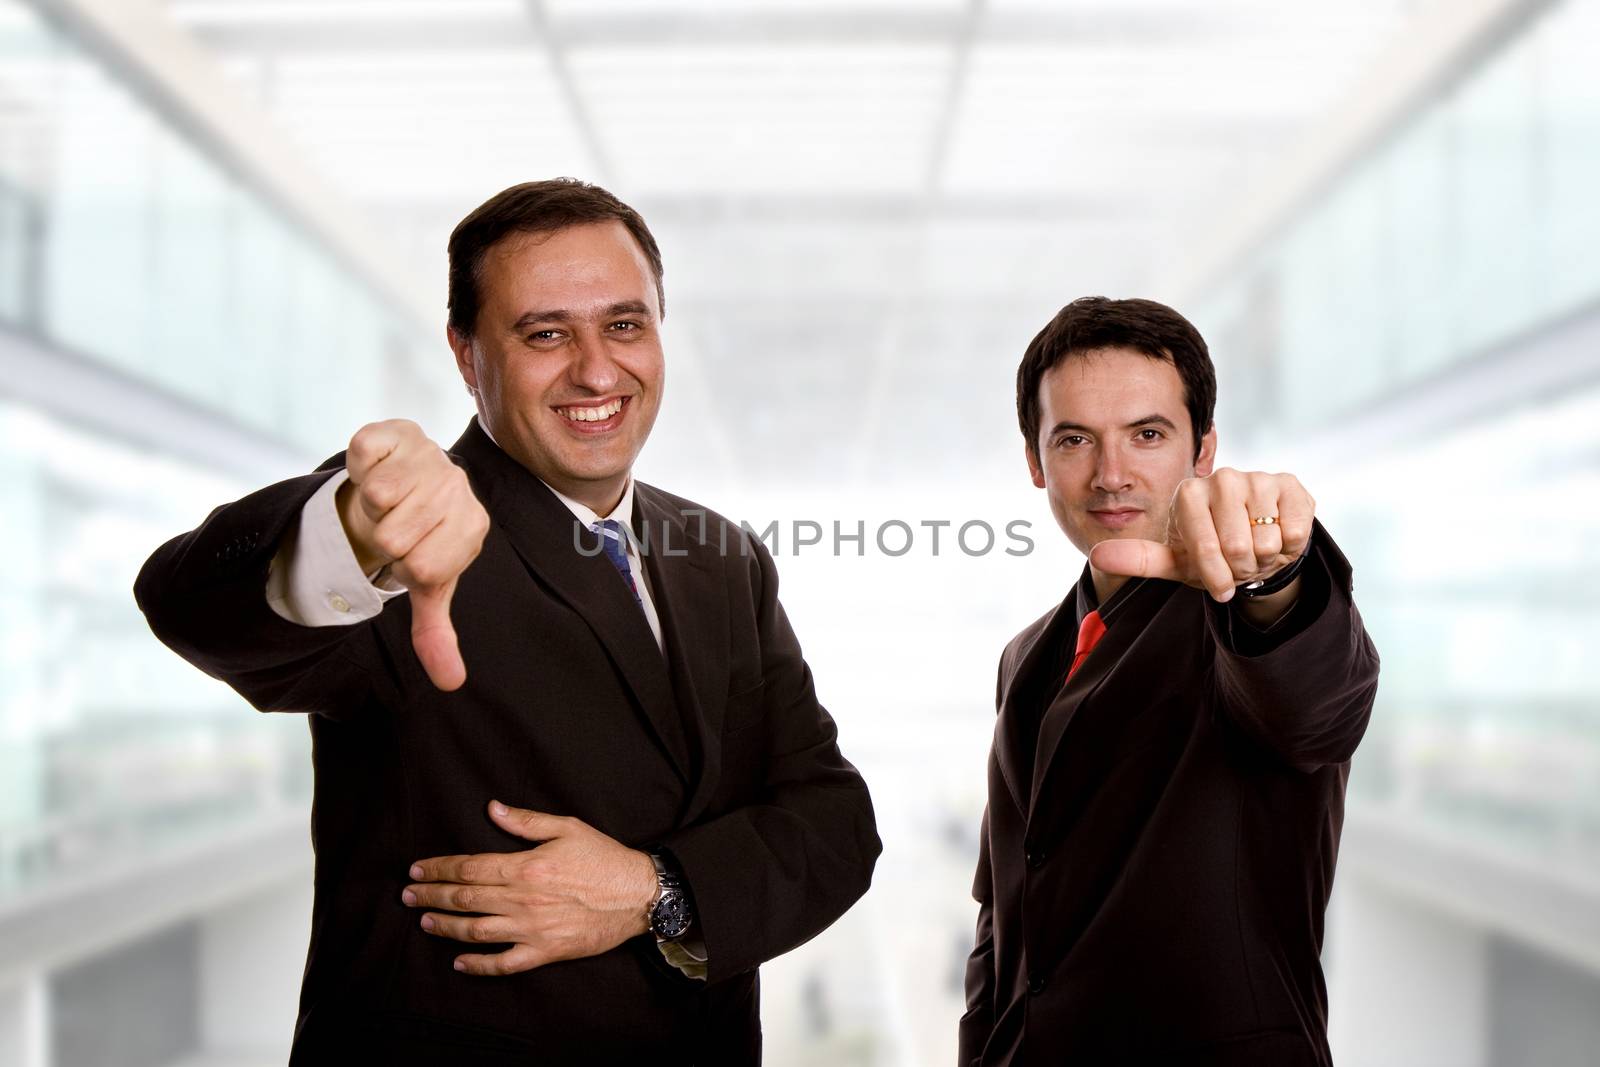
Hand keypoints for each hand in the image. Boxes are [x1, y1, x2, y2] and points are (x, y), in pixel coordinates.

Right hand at [337, 419, 488, 689]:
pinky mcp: (397, 430)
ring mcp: (430, 456)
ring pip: (377, 495)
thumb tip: (451, 684)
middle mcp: (459, 488)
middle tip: (397, 525)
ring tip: (388, 500)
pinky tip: (375, 468)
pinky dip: (358, 466)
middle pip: (394, 535)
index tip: (413, 553)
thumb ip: (436, 635)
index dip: (404, 566)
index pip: (420, 567)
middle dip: (385, 536)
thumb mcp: (429, 587)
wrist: (407, 482)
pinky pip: (362, 454)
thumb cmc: (419, 538)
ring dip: (370, 504)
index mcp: (473, 528)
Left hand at [402, 801, 658, 975]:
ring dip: (445, 927)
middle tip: (407, 895)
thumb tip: (491, 808)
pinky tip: (459, 962)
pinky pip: (504, 963)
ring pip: (476, 931)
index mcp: (526, 866)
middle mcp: (524, 899)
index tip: (417, 870)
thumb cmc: (604, 857)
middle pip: (465, 899)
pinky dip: (478, 965)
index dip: (439, 869)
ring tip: (425, 921)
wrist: (638, 894)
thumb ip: (526, 821)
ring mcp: (532, 929)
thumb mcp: (567, 827)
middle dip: (431, 896)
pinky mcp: (545, 951)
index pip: (470, 868)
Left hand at [1090, 468, 1314, 602]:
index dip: (1215, 574)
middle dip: (1241, 568)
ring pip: (1266, 540)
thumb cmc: (1212, 555)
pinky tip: (1279, 536)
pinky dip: (1289, 546)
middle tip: (1240, 563)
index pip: (1203, 546)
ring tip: (1258, 549)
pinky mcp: (1290, 485)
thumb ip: (1138, 559)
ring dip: (1264, 558)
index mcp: (1189, 493)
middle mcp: (1222, 478)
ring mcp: (1258, 478)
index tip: (1218, 583)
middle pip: (1236, 545)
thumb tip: (1097, 556)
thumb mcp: (1174, 562)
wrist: (1258, 548)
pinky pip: (1293, 531)